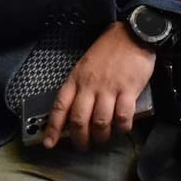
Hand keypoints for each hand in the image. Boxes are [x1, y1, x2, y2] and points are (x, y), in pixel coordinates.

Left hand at [43, 21, 153, 150]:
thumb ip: (80, 86)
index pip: (60, 106)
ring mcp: (108, 88)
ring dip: (101, 136)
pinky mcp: (128, 90)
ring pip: (100, 121)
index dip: (53, 127)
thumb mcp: (85, 65)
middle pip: (79, 119)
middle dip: (79, 139)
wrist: (132, 34)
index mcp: (75, 78)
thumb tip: (75, 110)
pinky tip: (123, 128)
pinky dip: (122, 127)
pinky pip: (122, 116)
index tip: (49, 143)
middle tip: (83, 147)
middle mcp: (89, 85)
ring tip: (102, 140)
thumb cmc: (108, 50)